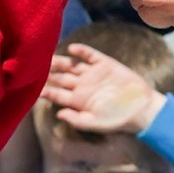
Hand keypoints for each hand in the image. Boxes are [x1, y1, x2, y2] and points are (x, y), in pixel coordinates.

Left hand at [42, 44, 164, 135]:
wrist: (141, 108)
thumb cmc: (118, 120)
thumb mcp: (96, 123)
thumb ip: (76, 119)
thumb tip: (58, 114)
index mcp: (77, 101)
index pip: (56, 94)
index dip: (45, 90)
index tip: (32, 86)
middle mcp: (82, 86)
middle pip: (60, 77)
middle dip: (47, 72)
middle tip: (33, 66)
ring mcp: (92, 74)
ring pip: (71, 65)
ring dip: (60, 60)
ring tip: (48, 56)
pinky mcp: (105, 64)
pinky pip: (90, 55)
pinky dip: (81, 51)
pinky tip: (72, 49)